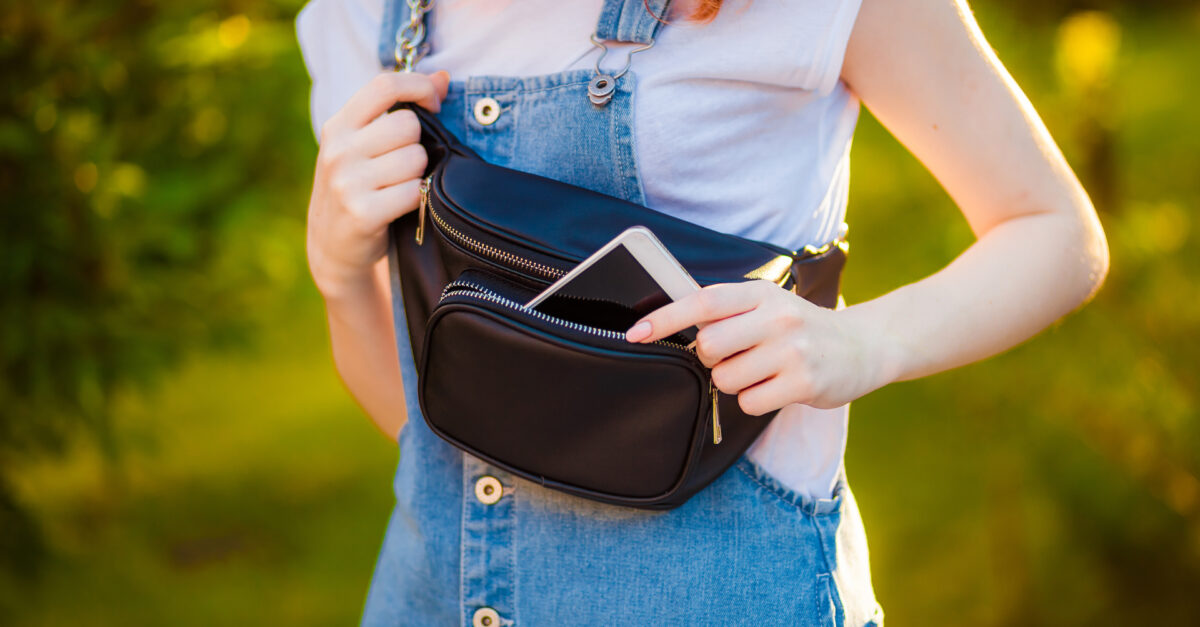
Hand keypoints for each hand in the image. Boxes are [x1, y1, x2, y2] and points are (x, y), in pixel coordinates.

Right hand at [306, 71, 450, 300]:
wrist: (333, 246)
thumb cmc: (358, 188)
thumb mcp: (365, 145)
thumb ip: (399, 109)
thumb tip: (445, 76)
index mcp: (339, 125)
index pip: (385, 85)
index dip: (420, 87)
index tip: (435, 102)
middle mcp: (338, 150)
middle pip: (408, 124)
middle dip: (418, 143)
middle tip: (406, 164)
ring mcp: (347, 181)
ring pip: (415, 158)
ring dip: (419, 174)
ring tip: (400, 186)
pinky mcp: (362, 212)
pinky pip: (414, 192)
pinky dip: (417, 199)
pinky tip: (401, 206)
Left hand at [625, 281, 897, 413]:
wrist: (863, 346)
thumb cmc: (801, 328)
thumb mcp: (768, 305)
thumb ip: (727, 312)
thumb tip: (670, 322)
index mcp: (761, 294)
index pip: (704, 301)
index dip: (665, 317)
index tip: (635, 332)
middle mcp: (777, 317)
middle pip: (708, 347)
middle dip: (711, 359)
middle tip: (737, 356)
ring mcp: (792, 351)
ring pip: (726, 379)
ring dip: (735, 382)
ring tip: (763, 371)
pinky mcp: (804, 383)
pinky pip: (750, 402)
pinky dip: (756, 400)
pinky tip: (778, 387)